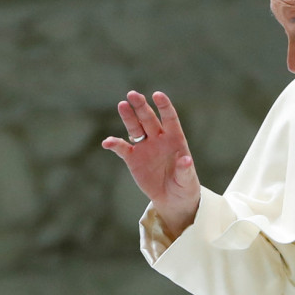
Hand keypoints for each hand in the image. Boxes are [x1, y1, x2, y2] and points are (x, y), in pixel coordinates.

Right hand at [101, 91, 200, 237]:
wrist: (172, 199)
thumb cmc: (184, 186)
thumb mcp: (187, 180)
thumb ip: (185, 169)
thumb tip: (186, 160)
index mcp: (175, 139)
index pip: (169, 118)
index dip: (164, 106)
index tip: (157, 95)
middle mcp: (159, 138)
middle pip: (149, 118)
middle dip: (141, 106)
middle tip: (133, 94)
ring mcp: (145, 147)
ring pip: (135, 128)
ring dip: (128, 117)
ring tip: (122, 105)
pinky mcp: (133, 158)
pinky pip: (122, 149)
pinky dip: (114, 144)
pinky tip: (107, 142)